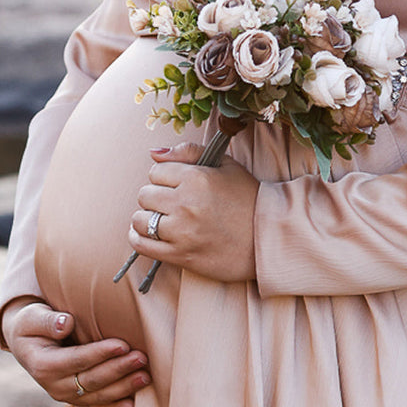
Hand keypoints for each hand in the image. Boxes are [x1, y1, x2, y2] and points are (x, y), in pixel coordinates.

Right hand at [0, 298, 149, 406]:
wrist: (26, 343)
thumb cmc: (32, 324)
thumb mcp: (32, 318)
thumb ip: (48, 321)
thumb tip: (66, 324)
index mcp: (43, 365)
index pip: (77, 360)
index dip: (100, 354)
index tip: (122, 345)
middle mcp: (54, 385)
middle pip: (91, 380)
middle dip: (119, 370)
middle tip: (141, 358)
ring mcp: (65, 395)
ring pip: (98, 396)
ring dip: (123, 388)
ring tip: (145, 376)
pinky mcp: (76, 398)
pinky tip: (132, 405)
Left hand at [129, 143, 258, 282]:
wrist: (267, 239)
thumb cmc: (247, 198)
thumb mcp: (225, 165)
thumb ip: (188, 151)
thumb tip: (153, 153)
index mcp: (196, 178)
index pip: (155, 172)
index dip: (165, 177)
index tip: (178, 184)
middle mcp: (186, 204)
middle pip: (145, 194)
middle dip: (155, 196)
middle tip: (172, 202)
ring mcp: (182, 232)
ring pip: (140, 219)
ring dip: (147, 218)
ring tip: (163, 219)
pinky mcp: (180, 255)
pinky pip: (142, 244)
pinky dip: (139, 237)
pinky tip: (148, 234)